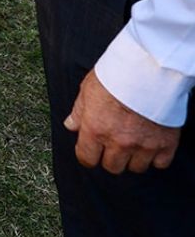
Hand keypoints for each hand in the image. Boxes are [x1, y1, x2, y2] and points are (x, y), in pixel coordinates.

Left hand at [65, 68, 180, 173]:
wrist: (148, 69)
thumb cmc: (116, 75)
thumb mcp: (88, 89)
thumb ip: (79, 111)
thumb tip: (70, 126)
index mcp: (95, 128)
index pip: (87, 158)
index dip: (87, 156)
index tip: (91, 152)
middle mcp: (118, 141)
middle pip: (112, 167)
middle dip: (110, 157)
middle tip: (113, 143)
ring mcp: (143, 145)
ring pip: (136, 167)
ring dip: (133, 157)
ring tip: (133, 141)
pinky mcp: (165, 144)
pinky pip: (160, 163)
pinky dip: (156, 156)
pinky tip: (150, 143)